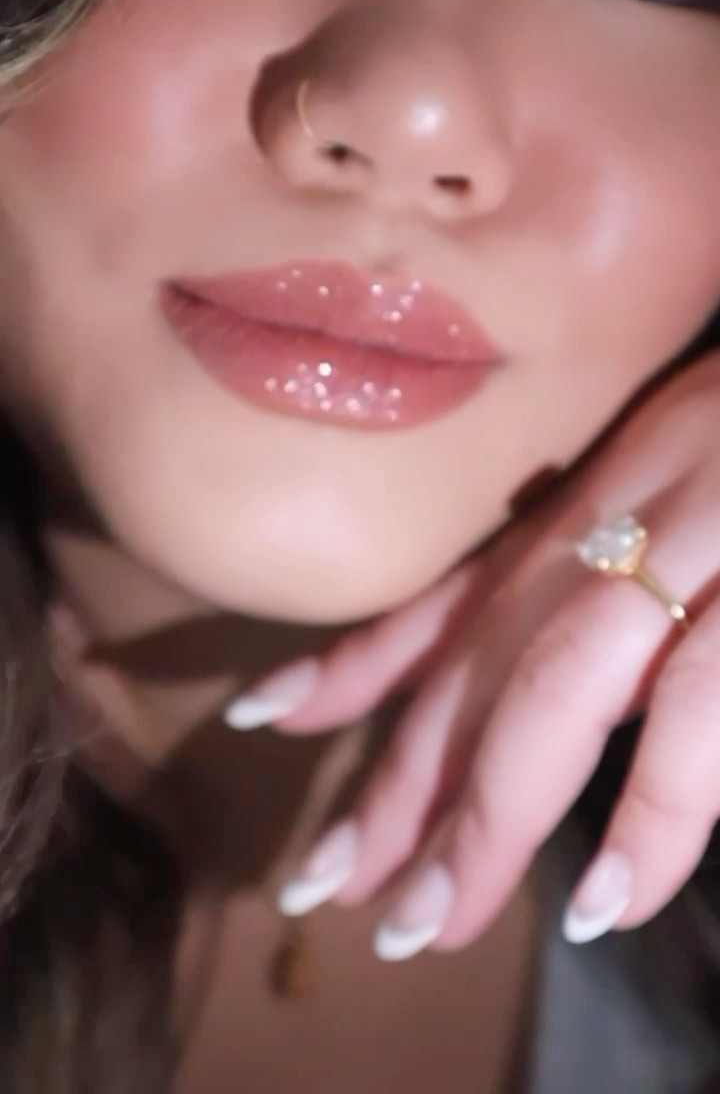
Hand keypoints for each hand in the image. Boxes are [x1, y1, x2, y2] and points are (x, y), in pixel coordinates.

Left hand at [225, 353, 719, 958]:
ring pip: (560, 690)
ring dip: (488, 813)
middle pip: (480, 661)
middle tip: (329, 884)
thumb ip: (570, 549)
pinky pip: (703, 710)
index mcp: (589, 499)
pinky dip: (655, 811)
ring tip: (426, 919)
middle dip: (400, 781)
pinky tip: (607, 899)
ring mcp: (697, 552)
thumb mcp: (652, 476)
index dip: (352, 666)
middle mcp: (621, 522)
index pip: (449, 595)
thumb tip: (500, 652)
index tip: (265, 723)